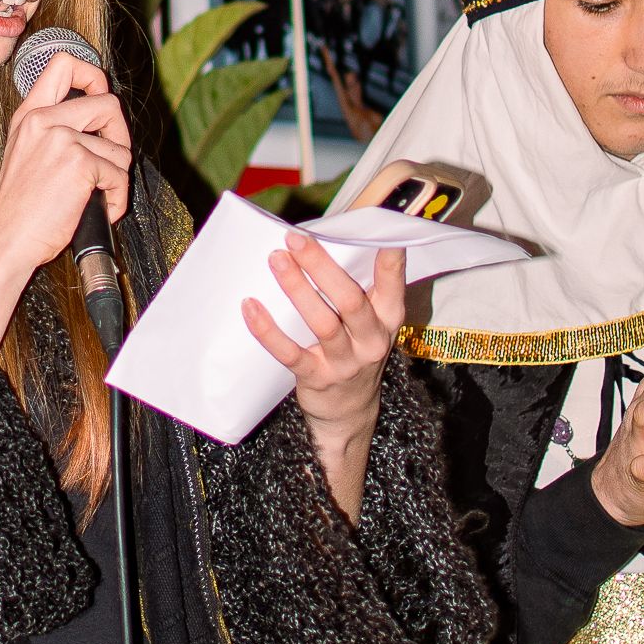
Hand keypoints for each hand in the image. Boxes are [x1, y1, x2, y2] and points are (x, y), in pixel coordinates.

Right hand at [0, 52, 130, 357]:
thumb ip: (52, 131)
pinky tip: (98, 210)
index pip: (63, 64)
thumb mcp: (24, 154)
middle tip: (112, 160)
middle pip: (108, 101)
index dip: (92, 75)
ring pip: (120, 148)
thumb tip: (97, 125)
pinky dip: (117, 200)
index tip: (98, 96)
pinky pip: (120, 176)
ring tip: (96, 197)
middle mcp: (43, 121)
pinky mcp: (80, 165)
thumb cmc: (16, 210)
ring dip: (117, 178)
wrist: (5, 243)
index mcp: (28, 116)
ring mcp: (62, 140)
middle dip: (120, 134)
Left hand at [242, 232, 405, 521]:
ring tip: (277, 260)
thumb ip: (356, 287)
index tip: (379, 231)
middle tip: (295, 239)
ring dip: (297, 289)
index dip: (389, 259)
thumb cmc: (354, 349)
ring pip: (322, 323)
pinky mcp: (317, 377)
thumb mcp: (369, 322)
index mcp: (387, 317)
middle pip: (350, 299)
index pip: (393, 284)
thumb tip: (317, 243)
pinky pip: (289, 353)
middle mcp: (371, 339)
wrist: (349, 412)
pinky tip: (250, 307)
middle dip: (321, 266)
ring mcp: (345, 361)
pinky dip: (268, 330)